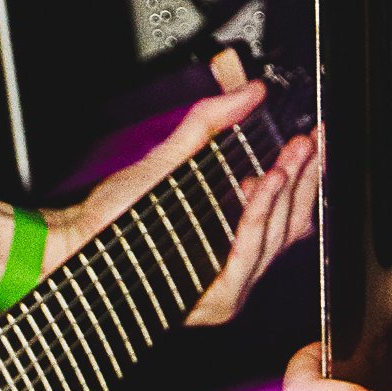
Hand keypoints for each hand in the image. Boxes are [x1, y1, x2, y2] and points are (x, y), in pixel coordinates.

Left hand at [58, 51, 319, 327]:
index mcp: (236, 238)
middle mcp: (237, 264)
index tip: (313, 140)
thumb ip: (209, 124)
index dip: (308, 173)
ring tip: (288, 159)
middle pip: (291, 224)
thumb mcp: (170, 158)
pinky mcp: (213, 298)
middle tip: (307, 143)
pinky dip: (257, 220)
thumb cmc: (117, 212)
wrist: (78, 241)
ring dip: (284, 195)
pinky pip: (245, 256)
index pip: (289, 210)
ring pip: (273, 238)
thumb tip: (248, 92)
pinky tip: (263, 188)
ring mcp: (228, 284)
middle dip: (304, 178)